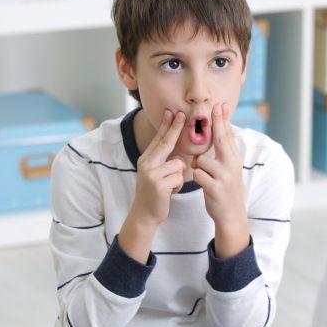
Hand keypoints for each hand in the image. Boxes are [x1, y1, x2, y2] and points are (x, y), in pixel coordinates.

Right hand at [120, 110, 184, 262]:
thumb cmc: (154, 194)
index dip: (166, 125)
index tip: (172, 112)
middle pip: (166, 142)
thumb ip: (163, 161)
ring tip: (169, 186)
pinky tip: (169, 193)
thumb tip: (175, 148)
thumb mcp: (155, 174)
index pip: (159, 139)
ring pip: (179, 164)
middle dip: (175, 128)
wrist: (144, 215)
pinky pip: (179, 178)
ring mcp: (151, 174)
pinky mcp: (159, 185)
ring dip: (178, 177)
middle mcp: (147, 164)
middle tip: (182, 114)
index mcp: (146, 159)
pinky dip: (177, 186)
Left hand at [193, 103, 248, 257]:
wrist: (231, 214)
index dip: (223, 120)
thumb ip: (223, 152)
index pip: (228, 135)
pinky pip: (197, 174)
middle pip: (221, 139)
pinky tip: (202, 183)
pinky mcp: (215, 187)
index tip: (220, 105)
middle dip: (217, 122)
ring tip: (204, 175)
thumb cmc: (225, 188)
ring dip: (197, 165)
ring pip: (201, 159)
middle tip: (213, 107)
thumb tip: (221, 132)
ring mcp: (224, 176)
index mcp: (234, 159)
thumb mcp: (229, 169)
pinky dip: (195, 177)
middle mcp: (231, 165)